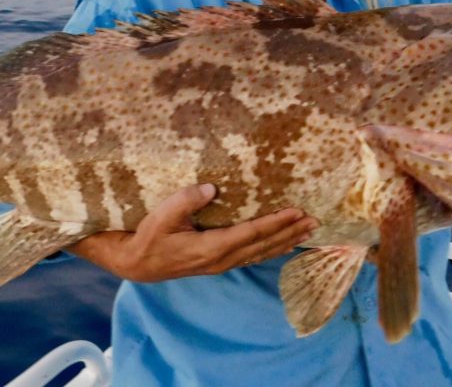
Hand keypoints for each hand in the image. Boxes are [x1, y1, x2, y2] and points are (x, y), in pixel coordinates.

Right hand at [67, 183, 318, 280]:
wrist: (137, 262)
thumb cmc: (149, 235)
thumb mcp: (163, 214)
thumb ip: (186, 200)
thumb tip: (211, 188)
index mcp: (211, 247)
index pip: (252, 234)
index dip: (275, 222)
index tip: (296, 211)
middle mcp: (221, 259)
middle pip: (263, 245)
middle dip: (289, 232)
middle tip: (314, 221)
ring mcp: (221, 263)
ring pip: (261, 253)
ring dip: (285, 241)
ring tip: (308, 232)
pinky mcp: (218, 262)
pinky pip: (252, 256)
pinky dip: (272, 248)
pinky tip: (282, 243)